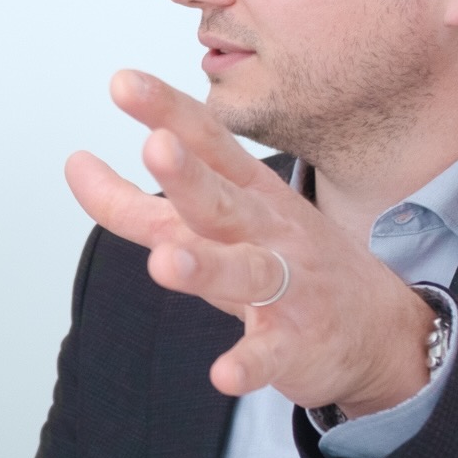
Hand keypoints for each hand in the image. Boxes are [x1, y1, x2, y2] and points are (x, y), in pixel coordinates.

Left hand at [62, 70, 434, 415]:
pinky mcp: (297, 343)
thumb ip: (142, 204)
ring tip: (165, 262)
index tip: (122, 82)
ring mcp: (287, 286)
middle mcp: (267, 231)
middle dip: (188, 175)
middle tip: (155, 147)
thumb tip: (77, 166)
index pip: (207, 143)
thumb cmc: (286, 262)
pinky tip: (223, 374)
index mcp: (249, 194)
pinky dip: (248, 364)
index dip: (167, 111)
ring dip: (204, 265)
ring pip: (244, 271)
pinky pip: (270, 353)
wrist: (380, 330)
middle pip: (221, 199)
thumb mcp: (219, 223)